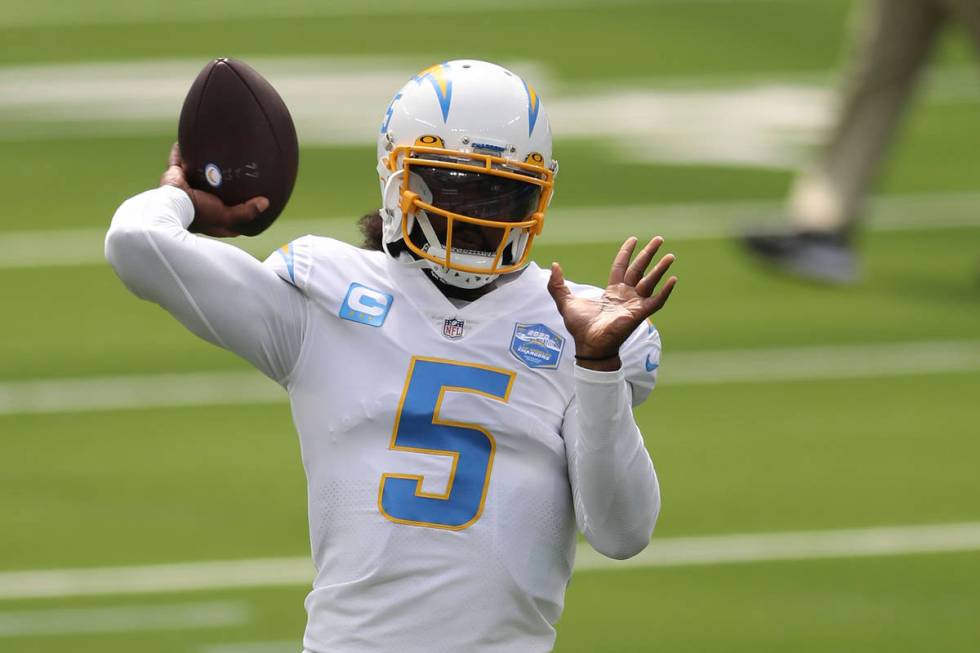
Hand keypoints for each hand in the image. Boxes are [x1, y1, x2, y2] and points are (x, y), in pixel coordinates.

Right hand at [160, 142, 268, 237]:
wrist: (170, 204)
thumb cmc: (198, 213)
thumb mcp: (226, 215)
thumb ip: (246, 211)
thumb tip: (266, 202)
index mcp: (210, 215)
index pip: (228, 214)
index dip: (240, 210)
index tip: (253, 201)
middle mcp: (198, 202)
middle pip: (214, 190)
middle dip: (223, 183)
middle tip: (237, 171)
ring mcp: (186, 188)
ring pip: (197, 173)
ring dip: (203, 165)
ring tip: (216, 152)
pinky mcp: (175, 176)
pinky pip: (178, 159)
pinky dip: (181, 151)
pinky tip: (189, 140)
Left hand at [547, 236, 676, 371]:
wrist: (589, 345)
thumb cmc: (580, 327)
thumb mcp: (566, 302)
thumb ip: (558, 284)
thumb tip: (554, 265)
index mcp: (611, 291)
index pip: (622, 267)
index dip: (627, 253)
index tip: (633, 239)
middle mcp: (626, 295)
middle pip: (640, 269)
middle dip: (649, 254)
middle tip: (659, 239)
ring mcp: (634, 304)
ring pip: (650, 281)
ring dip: (660, 269)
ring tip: (670, 256)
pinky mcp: (639, 313)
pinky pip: (656, 301)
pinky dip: (665, 291)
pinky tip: (673, 280)